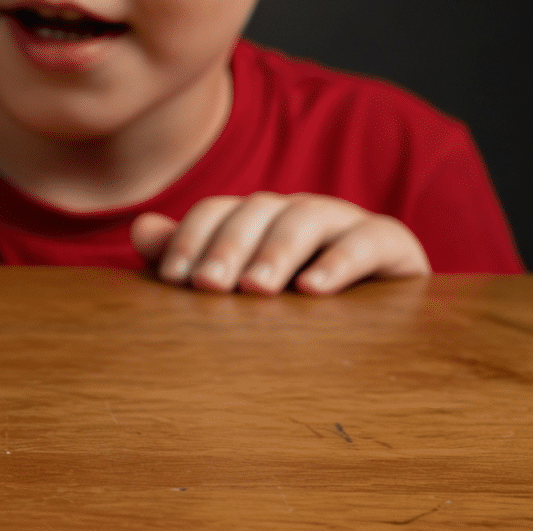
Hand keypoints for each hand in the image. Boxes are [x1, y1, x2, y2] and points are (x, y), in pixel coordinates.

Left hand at [130, 192, 429, 294]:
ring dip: (276, 251)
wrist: (382, 322)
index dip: (191, 239)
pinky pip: (369, 239)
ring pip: (305, 217)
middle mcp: (296, 210)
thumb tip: (141, 230)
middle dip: (227, 247)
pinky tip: (315, 290)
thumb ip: (191, 260)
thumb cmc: (295, 309)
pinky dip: (341, 261)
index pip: (216, 211)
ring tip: (255, 289)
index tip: (174, 281)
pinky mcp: (391, 243)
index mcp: (256, 217)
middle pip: (256, 210)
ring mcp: (344, 221)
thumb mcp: (241, 288)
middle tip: (208, 287)